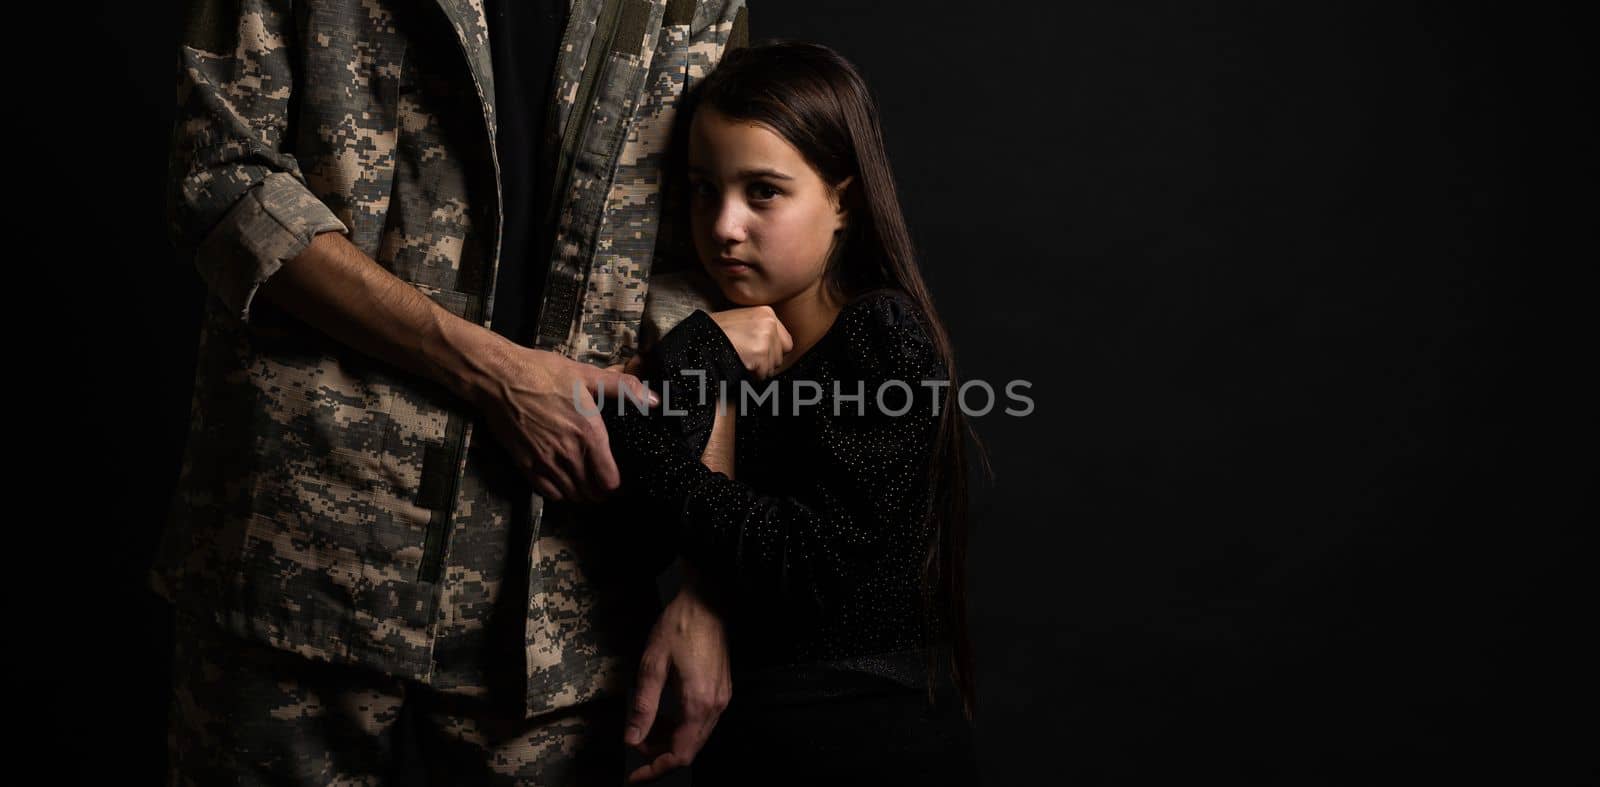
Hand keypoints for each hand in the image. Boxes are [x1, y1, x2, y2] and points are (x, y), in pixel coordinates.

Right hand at [473, 343, 654, 502]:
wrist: (499, 378)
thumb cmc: (544, 373)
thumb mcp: (587, 375)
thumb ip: (624, 388)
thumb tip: (654, 400)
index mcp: (588, 434)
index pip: (610, 480)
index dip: (618, 484)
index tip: (619, 479)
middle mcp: (569, 454)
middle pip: (592, 493)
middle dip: (602, 492)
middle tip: (604, 484)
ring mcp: (545, 462)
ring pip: (572, 496)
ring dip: (582, 495)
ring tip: (587, 486)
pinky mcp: (525, 464)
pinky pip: (548, 492)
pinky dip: (559, 493)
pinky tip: (563, 483)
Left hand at [624, 579, 730, 782]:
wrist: (707, 600)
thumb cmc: (679, 627)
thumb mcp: (652, 664)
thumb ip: (643, 706)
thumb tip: (631, 740)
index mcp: (698, 703)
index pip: (679, 755)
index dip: (654, 770)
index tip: (632, 777)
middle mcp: (715, 707)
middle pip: (689, 751)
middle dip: (659, 757)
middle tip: (634, 747)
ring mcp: (722, 699)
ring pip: (696, 738)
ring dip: (669, 742)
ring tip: (644, 730)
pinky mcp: (722, 691)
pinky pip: (701, 723)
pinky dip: (680, 728)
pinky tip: (663, 716)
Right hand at [709, 306, 792, 378]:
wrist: (699, 339)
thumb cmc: (716, 333)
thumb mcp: (742, 321)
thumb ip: (761, 330)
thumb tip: (776, 347)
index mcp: (767, 313)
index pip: (785, 341)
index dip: (772, 351)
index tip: (758, 353)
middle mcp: (769, 322)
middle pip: (781, 355)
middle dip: (767, 361)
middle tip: (748, 358)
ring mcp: (765, 337)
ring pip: (773, 366)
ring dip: (759, 369)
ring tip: (742, 359)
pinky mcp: (759, 352)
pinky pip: (764, 374)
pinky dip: (753, 375)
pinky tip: (740, 364)